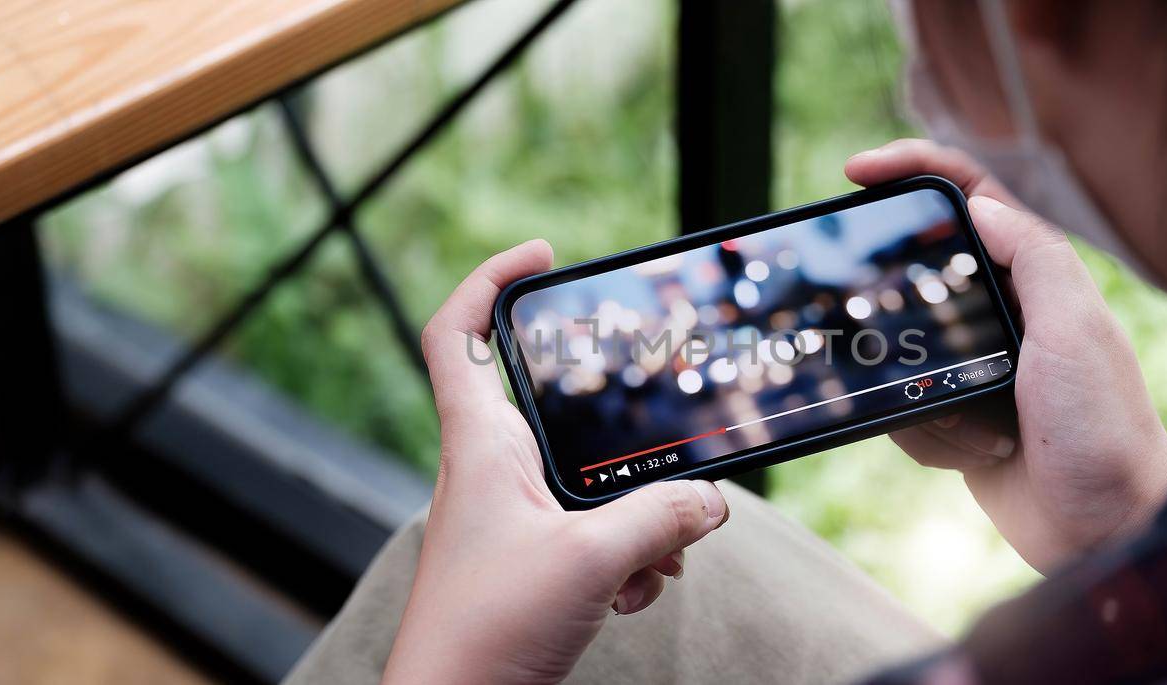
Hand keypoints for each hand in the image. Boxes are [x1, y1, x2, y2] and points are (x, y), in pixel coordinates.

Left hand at [382, 240, 730, 683]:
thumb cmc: (486, 632)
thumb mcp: (593, 561)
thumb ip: (661, 518)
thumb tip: (710, 499)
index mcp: (480, 446)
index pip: (456, 333)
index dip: (489, 279)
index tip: (541, 255)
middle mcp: (491, 472)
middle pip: (558, 410)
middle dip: (622, 438)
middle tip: (657, 454)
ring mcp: (512, 520)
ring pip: (594, 484)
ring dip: (637, 516)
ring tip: (652, 560)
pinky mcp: (534, 564)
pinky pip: (597, 536)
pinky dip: (629, 560)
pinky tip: (633, 596)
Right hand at [846, 139, 1166, 571]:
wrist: (1106, 531)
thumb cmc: (1103, 428)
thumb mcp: (1074, 328)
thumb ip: (1033, 257)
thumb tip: (978, 205)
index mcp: (1036, 275)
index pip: (968, 195)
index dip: (911, 169)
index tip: (855, 172)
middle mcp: (1006, 312)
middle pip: (918, 271)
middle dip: (892, 301)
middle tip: (867, 315)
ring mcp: (977, 366)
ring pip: (900, 348)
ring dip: (921, 392)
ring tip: (975, 425)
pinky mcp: (958, 417)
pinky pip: (904, 407)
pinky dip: (928, 435)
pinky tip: (976, 453)